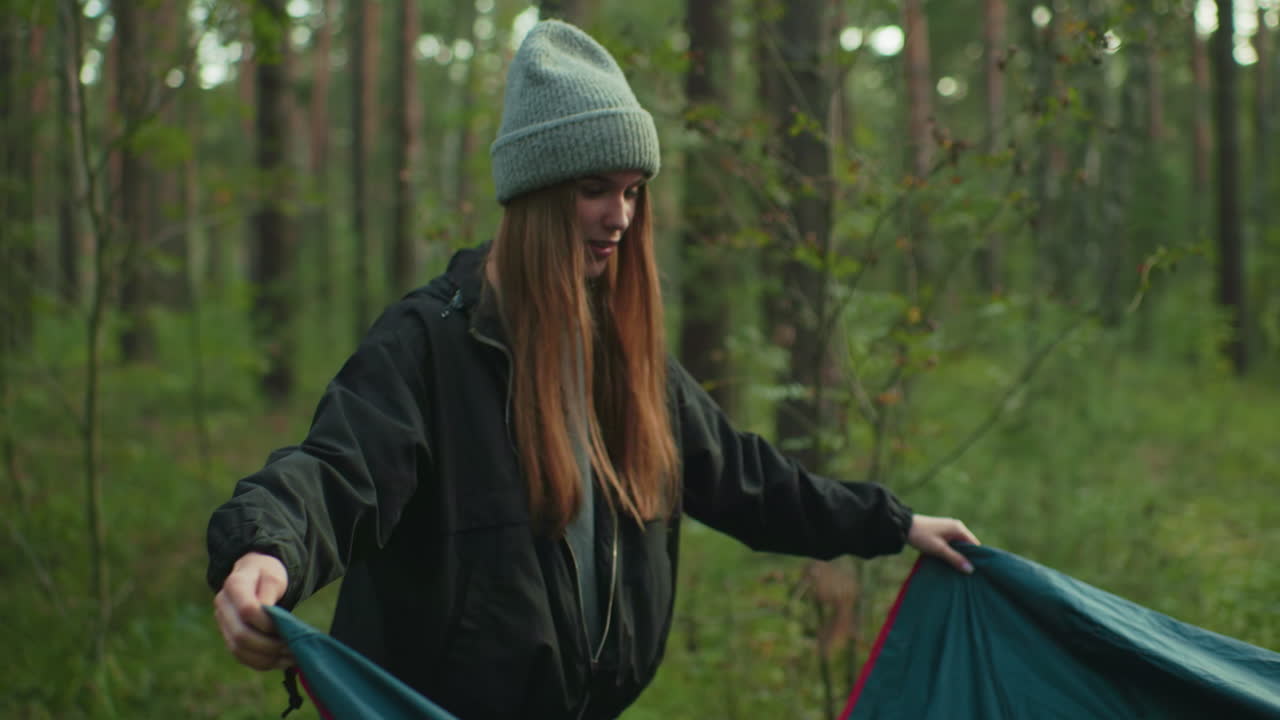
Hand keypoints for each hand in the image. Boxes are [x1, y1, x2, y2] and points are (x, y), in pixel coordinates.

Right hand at [214, 552, 293, 669]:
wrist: (254, 575)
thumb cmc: (267, 573)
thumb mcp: (274, 576)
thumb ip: (270, 592)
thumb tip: (268, 616)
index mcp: (234, 585)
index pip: (247, 610)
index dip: (267, 623)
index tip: (285, 626)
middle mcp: (223, 606)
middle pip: (241, 635)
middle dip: (269, 646)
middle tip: (293, 648)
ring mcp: (223, 624)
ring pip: (239, 650)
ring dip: (268, 659)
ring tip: (292, 658)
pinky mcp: (228, 637)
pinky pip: (242, 656)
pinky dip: (263, 663)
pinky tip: (282, 662)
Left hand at [907, 514, 979, 573]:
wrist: (904, 527)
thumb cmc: (922, 536)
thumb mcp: (939, 549)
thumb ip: (955, 558)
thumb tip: (971, 569)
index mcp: (958, 529)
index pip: (975, 545)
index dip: (977, 558)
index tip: (978, 572)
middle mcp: (956, 527)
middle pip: (968, 546)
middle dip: (968, 558)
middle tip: (969, 574)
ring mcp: (949, 529)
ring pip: (959, 546)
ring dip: (959, 556)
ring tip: (959, 571)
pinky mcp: (942, 533)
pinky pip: (952, 544)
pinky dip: (952, 553)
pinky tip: (950, 563)